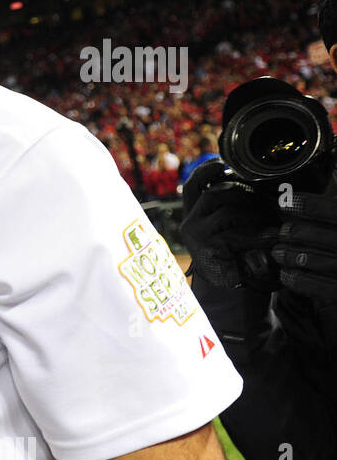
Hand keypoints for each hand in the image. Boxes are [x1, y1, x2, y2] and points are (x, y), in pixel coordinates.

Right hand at [180, 160, 278, 291]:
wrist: (231, 296)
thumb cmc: (237, 260)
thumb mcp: (232, 230)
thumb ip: (232, 209)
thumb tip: (246, 181)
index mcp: (193, 217)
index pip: (194, 184)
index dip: (208, 170)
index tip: (224, 163)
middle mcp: (189, 225)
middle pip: (215, 193)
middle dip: (243, 192)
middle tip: (263, 201)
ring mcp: (196, 237)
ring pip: (227, 209)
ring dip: (254, 213)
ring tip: (269, 224)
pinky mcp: (208, 250)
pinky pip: (236, 232)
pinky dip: (258, 235)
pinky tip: (269, 240)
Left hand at [274, 183, 336, 301]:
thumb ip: (331, 210)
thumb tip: (296, 195)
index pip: (335, 211)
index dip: (309, 205)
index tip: (286, 202)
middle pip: (324, 236)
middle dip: (296, 232)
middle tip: (282, 232)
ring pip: (317, 261)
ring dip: (291, 256)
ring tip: (278, 252)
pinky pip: (319, 287)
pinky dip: (298, 279)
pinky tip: (287, 274)